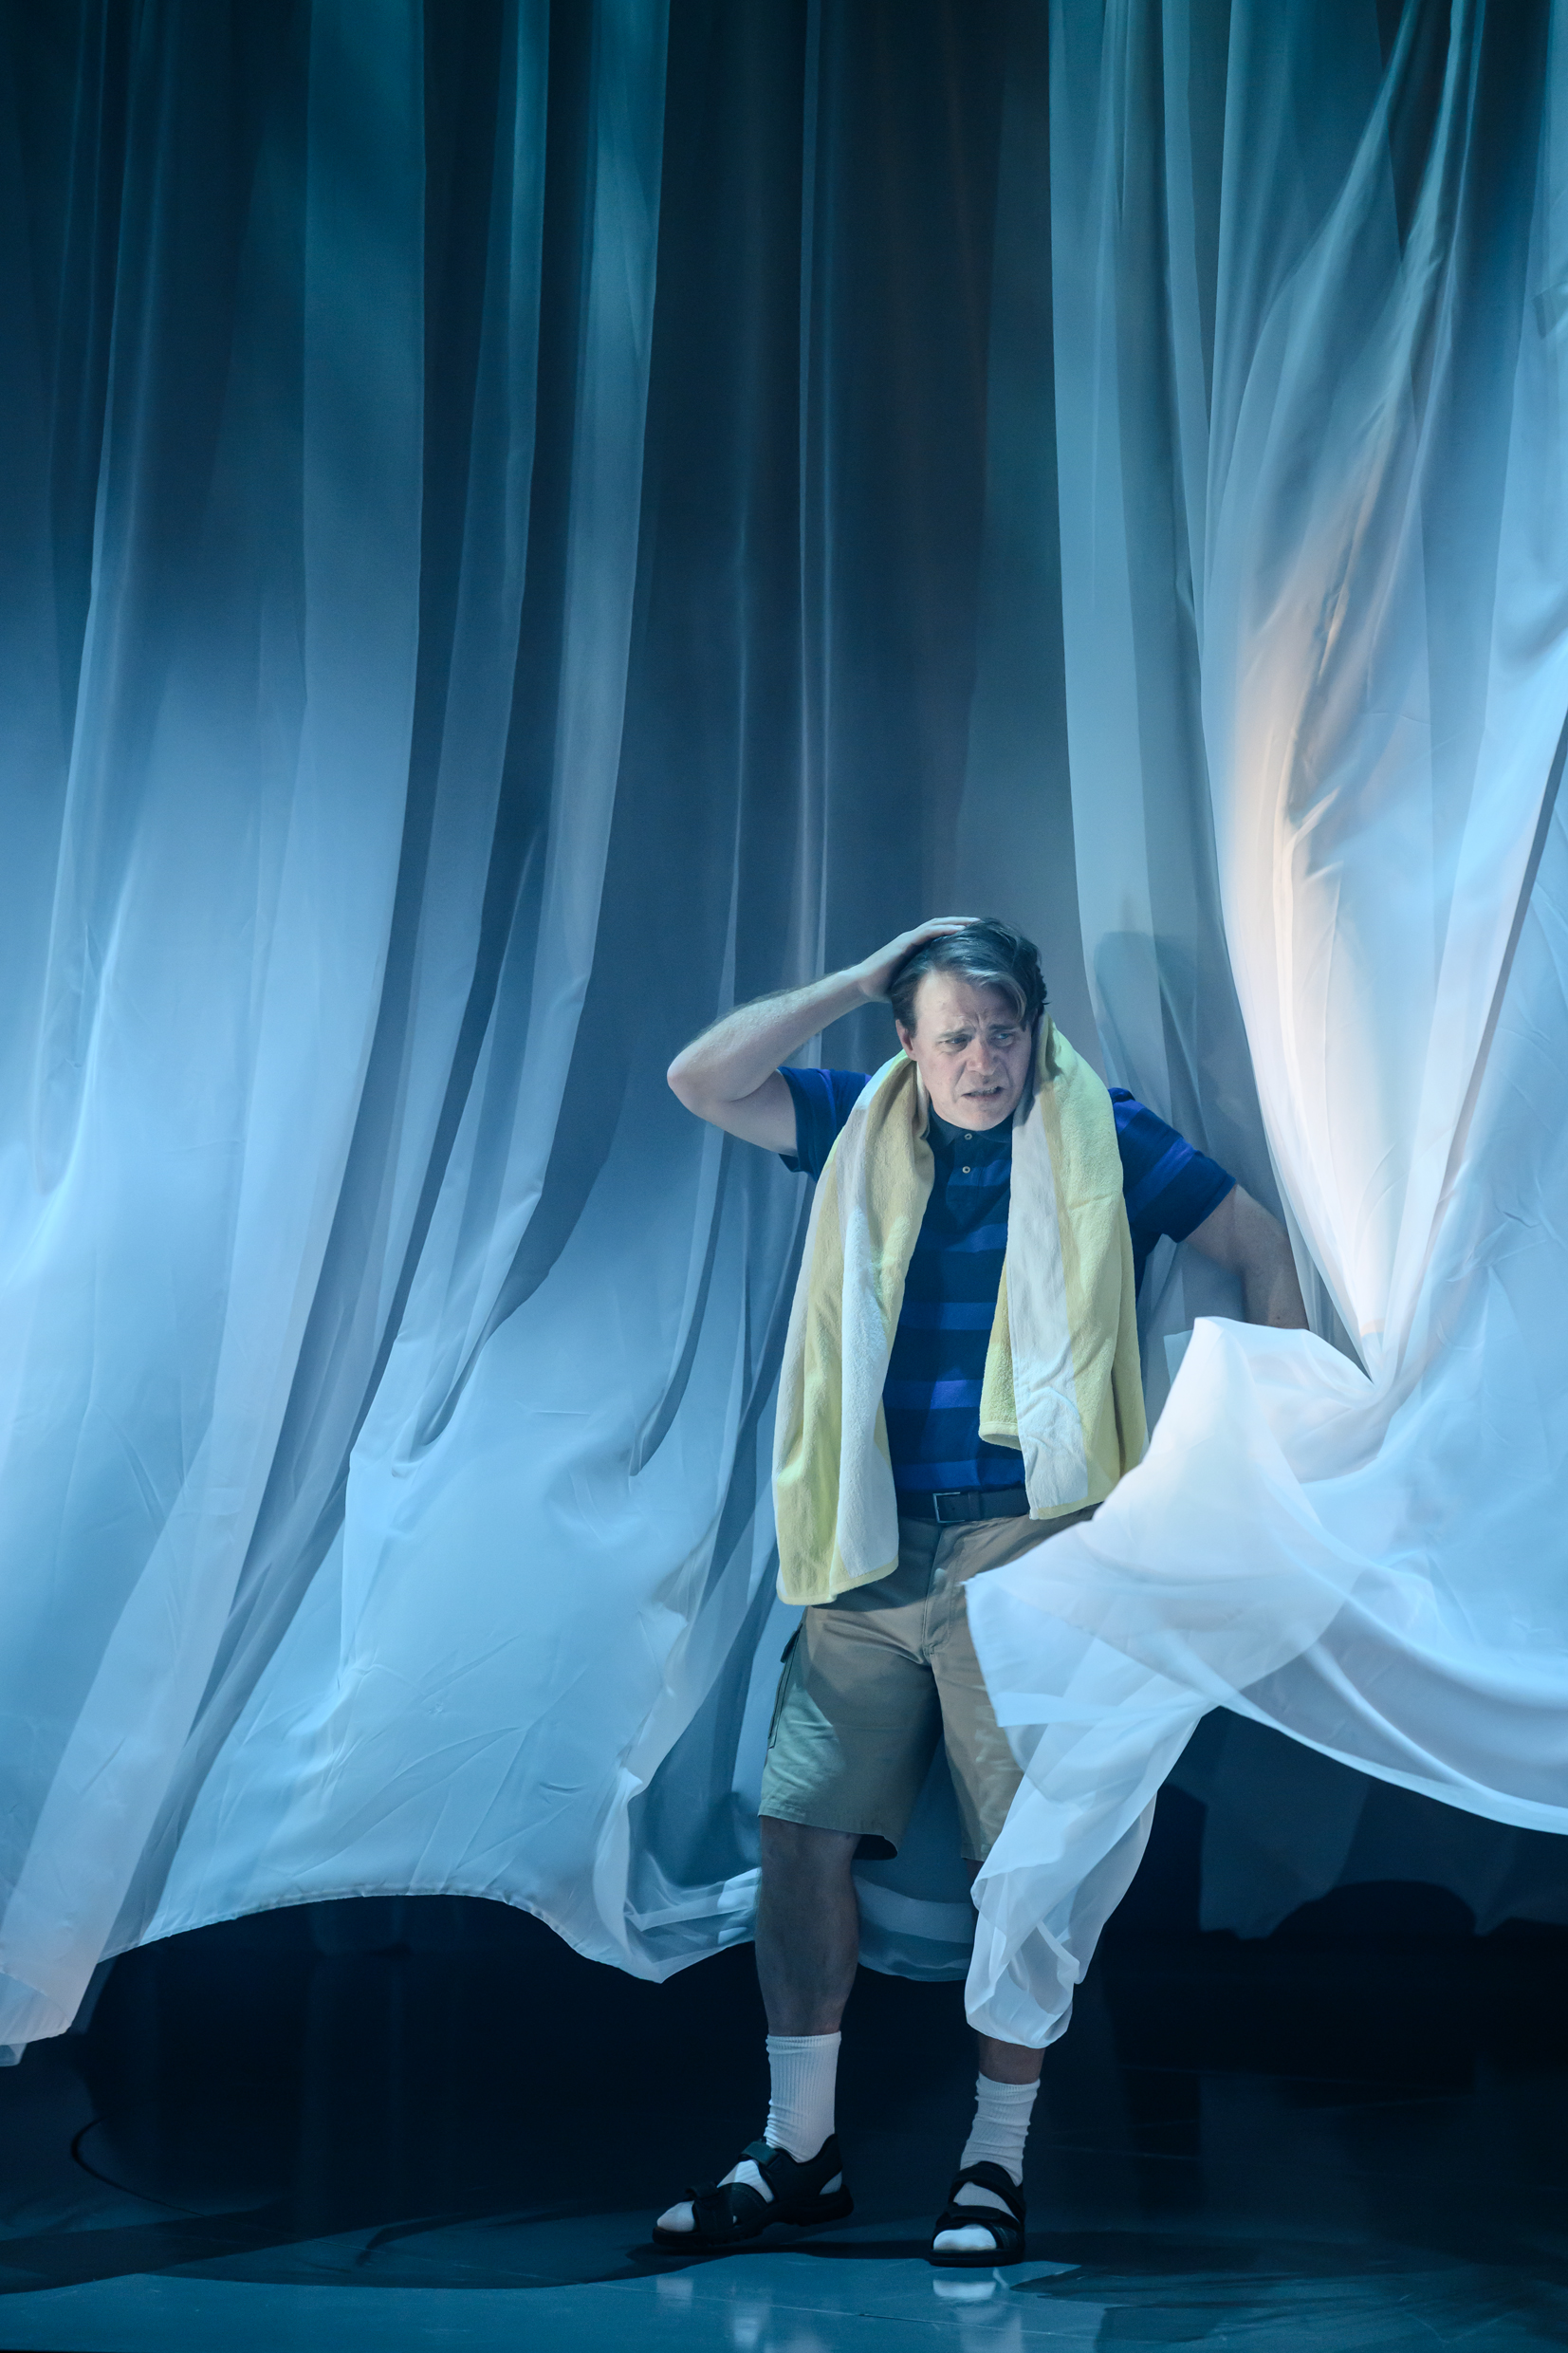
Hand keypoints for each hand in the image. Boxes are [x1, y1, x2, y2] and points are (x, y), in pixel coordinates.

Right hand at [852, 917, 975, 1002]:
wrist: (864, 985)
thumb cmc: (883, 988)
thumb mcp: (910, 984)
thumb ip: (923, 985)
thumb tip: (939, 999)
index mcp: (915, 947)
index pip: (940, 934)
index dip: (957, 931)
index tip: (976, 934)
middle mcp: (913, 939)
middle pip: (942, 925)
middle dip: (962, 923)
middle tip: (982, 924)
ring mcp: (908, 939)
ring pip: (937, 925)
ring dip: (956, 923)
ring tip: (975, 924)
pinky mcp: (905, 943)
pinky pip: (927, 932)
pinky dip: (943, 929)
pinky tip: (958, 930)